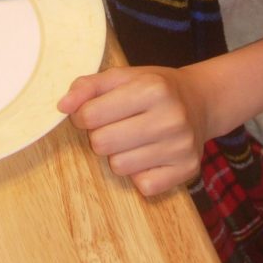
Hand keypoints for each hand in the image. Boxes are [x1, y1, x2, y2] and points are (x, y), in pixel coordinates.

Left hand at [57, 65, 208, 195]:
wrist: (200, 101)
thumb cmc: (154, 88)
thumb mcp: (122, 76)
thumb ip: (88, 86)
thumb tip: (62, 106)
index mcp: (151, 89)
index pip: (91, 115)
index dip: (83, 115)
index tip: (91, 112)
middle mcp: (170, 118)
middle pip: (102, 143)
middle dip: (100, 135)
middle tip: (114, 125)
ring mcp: (181, 147)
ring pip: (120, 167)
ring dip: (118, 155)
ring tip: (133, 138)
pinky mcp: (187, 171)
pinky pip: (143, 186)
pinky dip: (139, 174)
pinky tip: (149, 154)